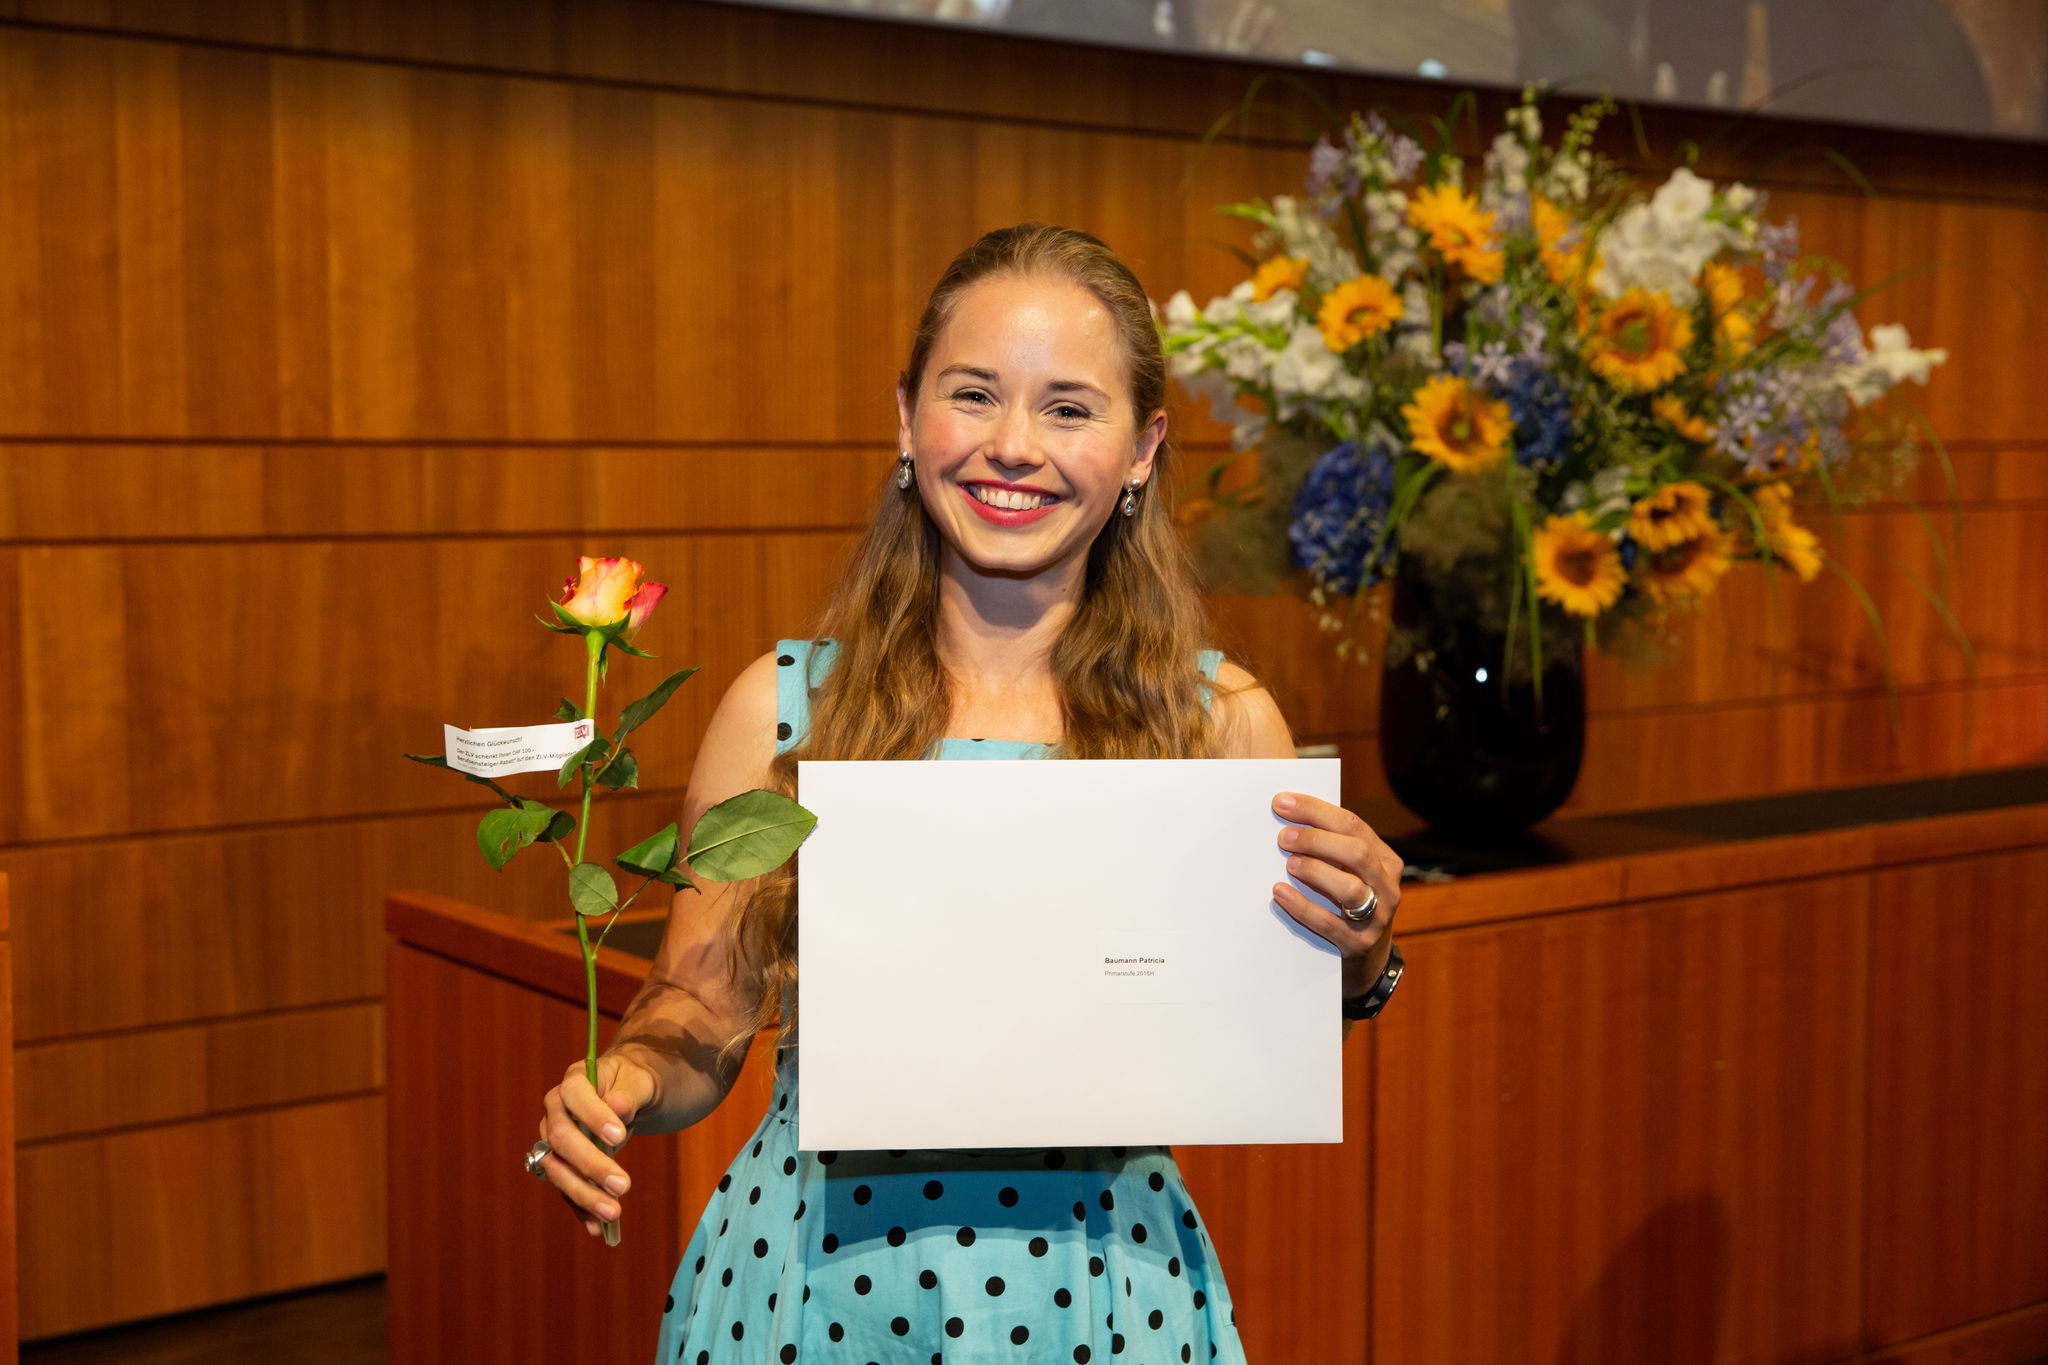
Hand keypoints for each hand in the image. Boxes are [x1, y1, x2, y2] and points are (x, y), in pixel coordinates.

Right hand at [536, 1051, 658, 1237]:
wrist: (629, 1096)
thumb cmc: (634, 1084)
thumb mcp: (641, 1080)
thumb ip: (631, 1092)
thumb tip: (618, 1106)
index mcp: (573, 1081)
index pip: (573, 1094)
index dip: (592, 1115)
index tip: (620, 1136)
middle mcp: (555, 1111)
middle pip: (561, 1138)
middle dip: (591, 1164)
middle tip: (623, 1185)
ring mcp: (553, 1140)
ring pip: (557, 1169)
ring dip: (583, 1194)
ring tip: (613, 1213)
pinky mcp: (562, 1165)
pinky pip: (566, 1188)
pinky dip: (580, 1209)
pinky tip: (597, 1227)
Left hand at [1270, 791, 1401, 996]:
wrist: (1368, 960)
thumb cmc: (1349, 903)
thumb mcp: (1351, 873)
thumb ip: (1331, 848)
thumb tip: (1287, 818)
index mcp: (1385, 860)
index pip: (1352, 825)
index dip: (1315, 810)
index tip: (1282, 802)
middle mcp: (1386, 886)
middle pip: (1355, 852)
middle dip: (1316, 839)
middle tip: (1283, 838)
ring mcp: (1377, 917)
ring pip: (1350, 888)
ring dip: (1315, 871)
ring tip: (1289, 864)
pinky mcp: (1358, 944)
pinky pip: (1329, 924)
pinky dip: (1302, 906)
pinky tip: (1280, 893)